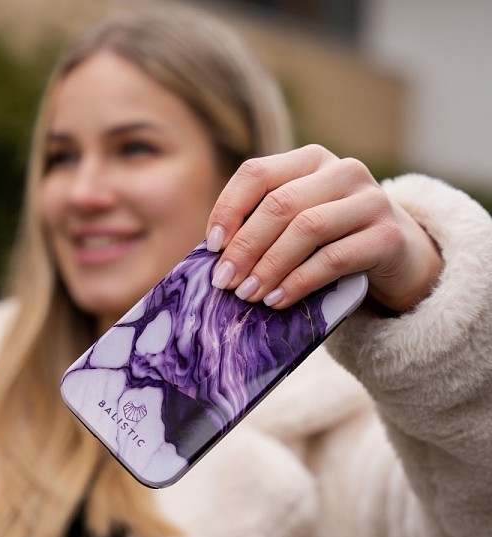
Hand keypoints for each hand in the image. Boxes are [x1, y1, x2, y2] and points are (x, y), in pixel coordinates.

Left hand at [205, 145, 442, 312]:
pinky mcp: (388, 235)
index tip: (212, 247)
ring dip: (269, 266)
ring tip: (248, 294)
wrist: (399, 256)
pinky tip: (277, 300)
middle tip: (224, 281)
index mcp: (310, 160)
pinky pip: (334, 259)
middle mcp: (342, 170)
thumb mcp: (299, 223)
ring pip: (307, 228)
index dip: (229, 209)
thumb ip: (264, 226)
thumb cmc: (334, 240)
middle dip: (245, 246)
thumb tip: (216, 256)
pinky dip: (299, 282)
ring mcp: (371, 200)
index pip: (256, 173)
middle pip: (280, 204)